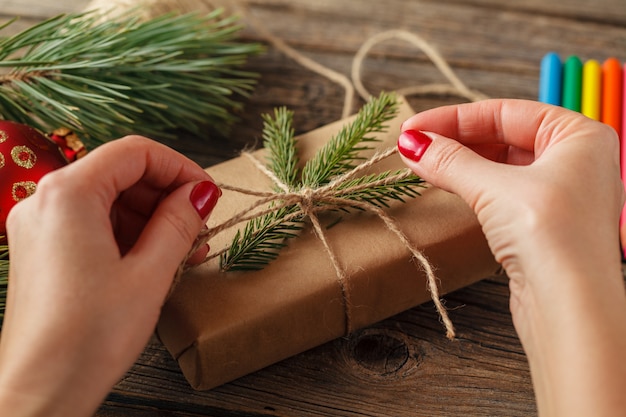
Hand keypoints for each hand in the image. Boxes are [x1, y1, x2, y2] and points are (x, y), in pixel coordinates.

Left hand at [0, 136, 219, 416]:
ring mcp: (41, 226)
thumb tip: (201, 191)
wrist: (40, 390)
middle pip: (120, 174)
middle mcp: (45, 201)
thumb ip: (179, 222)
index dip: (179, 167)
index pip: (134, 153)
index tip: (207, 193)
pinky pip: (94, 225)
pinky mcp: (44, 250)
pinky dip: (129, 234)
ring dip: (152, 218)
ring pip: (109, 200)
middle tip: (201, 226)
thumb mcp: (149, 273)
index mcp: (68, 194)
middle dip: (167, 195)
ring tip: (187, 250)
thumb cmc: (90, 335)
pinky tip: (158, 259)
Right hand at [398, 99, 625, 415]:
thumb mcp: (494, 188)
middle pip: (502, 136)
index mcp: (579, 136)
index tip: (413, 126)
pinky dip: (472, 185)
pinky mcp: (542, 225)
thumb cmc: (552, 237)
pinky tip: (447, 184)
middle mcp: (574, 161)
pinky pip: (501, 191)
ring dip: (460, 163)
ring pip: (500, 165)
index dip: (454, 118)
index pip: (506, 112)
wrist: (571, 309)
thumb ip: (450, 161)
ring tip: (422, 163)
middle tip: (412, 145)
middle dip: (454, 140)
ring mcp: (560, 194)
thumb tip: (411, 143)